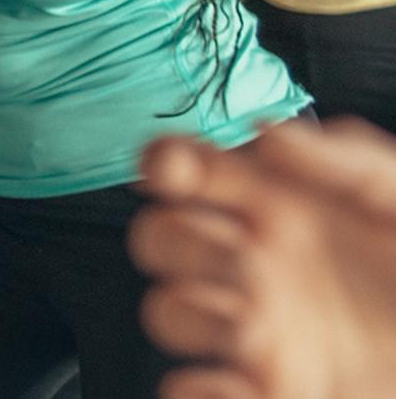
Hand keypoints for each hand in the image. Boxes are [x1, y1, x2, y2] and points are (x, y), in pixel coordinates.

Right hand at [131, 120, 395, 398]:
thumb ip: (348, 159)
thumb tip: (266, 135)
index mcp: (285, 211)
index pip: (193, 173)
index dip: (166, 163)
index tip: (170, 167)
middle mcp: (260, 269)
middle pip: (161, 239)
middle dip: (175, 239)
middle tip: (239, 257)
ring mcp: (261, 336)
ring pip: (167, 311)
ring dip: (188, 311)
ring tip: (250, 323)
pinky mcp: (271, 393)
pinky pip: (191, 392)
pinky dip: (195, 388)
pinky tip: (242, 378)